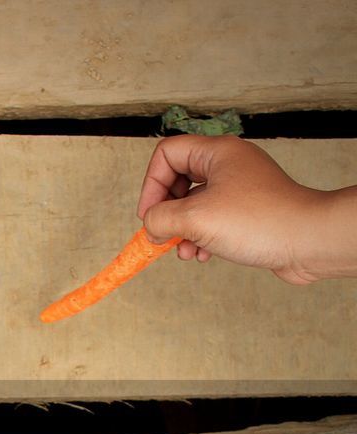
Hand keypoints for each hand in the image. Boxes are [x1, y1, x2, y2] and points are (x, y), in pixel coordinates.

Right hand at [137, 135, 354, 284]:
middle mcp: (229, 165)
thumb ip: (160, 219)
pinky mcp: (247, 211)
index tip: (150, 215)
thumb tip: (150, 226)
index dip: (151, 184)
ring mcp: (239, 188)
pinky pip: (211, 219)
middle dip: (166, 212)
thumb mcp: (195, 219)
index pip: (167, 154)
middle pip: (177, 180)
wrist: (309, 241)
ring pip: (193, 204)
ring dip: (182, 230)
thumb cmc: (260, 221)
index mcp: (217, 153)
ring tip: (185, 251)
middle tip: (162, 234)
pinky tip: (203, 254)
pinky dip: (200, 237)